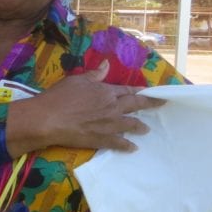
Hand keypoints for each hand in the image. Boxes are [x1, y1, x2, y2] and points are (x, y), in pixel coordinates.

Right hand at [26, 60, 163, 151]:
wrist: (49, 119)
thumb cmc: (60, 96)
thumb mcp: (77, 80)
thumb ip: (94, 74)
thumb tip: (106, 64)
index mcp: (105, 91)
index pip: (127, 90)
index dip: (139, 90)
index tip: (149, 90)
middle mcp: (111, 107)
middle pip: (134, 105)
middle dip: (149, 104)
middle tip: (162, 104)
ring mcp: (108, 124)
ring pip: (130, 124)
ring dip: (139, 126)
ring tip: (147, 129)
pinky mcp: (101, 139)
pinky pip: (118, 143)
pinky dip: (127, 145)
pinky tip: (133, 147)